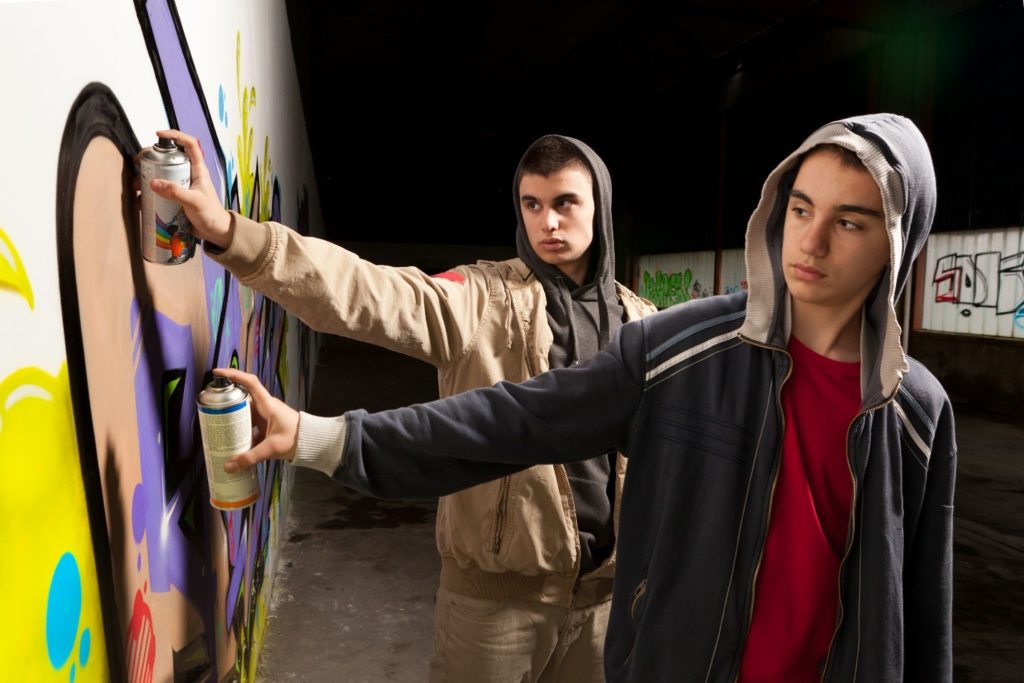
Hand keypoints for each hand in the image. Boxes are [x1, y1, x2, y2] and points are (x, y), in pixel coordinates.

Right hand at [146, 130, 233, 248]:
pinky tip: (140, 199)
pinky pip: (160, 190)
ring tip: (136, 185)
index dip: (175, 135)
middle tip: (138, 163)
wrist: (215, 233)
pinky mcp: (175, 197)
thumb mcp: (194, 202)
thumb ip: (175, 192)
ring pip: (161, 174)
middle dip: (152, 158)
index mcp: (197, 170)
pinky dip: (149, 193)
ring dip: (147, 177)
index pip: (189, 144)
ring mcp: (181, 185)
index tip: (158, 135)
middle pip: (169, 158)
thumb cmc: (211, 214)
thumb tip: (153, 182)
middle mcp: (188, 174)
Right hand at [213, 368, 298, 472]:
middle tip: (210, 407)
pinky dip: (240, 431)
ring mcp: (265, 416)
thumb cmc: (297, 439)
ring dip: (232, 418)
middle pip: (242, 399)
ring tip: (215, 425)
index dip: (234, 375)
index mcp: (268, 404)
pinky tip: (231, 440)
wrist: (312, 443)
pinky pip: (249, 425)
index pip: (250, 383)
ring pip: (244, 413)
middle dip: (226, 402)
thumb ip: (250, 457)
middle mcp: (265, 407)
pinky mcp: (266, 426)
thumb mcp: (272, 448)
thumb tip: (229, 466)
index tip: (218, 372)